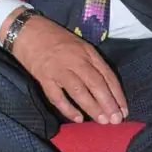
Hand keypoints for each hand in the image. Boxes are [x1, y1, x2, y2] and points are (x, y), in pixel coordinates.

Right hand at [6, 15, 127, 124]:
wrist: (27, 30)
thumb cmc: (55, 39)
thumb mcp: (79, 45)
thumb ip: (92, 63)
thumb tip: (106, 88)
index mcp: (87, 52)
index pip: (107, 75)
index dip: (117, 94)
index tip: (124, 110)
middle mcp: (76, 60)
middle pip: (96, 83)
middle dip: (108, 103)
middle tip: (116, 120)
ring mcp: (59, 69)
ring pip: (79, 90)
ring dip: (92, 107)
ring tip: (102, 121)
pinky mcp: (43, 77)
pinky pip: (57, 96)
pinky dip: (68, 108)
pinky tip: (78, 119)